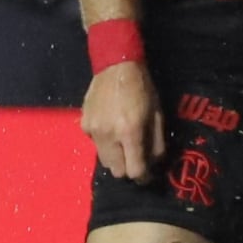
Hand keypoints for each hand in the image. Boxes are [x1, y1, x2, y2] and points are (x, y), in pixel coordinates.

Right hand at [83, 59, 162, 182]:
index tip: (147, 174)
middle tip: (135, 158)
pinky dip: (104, 143)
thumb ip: (156, 143)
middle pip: (117, 171)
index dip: (143, 177)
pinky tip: (111, 127)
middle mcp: (108, 135)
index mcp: (130, 132)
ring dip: (115, 158)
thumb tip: (153, 164)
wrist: (116, 65)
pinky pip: (95, 144)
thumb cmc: (142, 88)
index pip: (134, 170)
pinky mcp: (84, 125)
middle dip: (128, 169)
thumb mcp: (157, 114)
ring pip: (104, 161)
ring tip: (123, 143)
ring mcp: (93, 130)